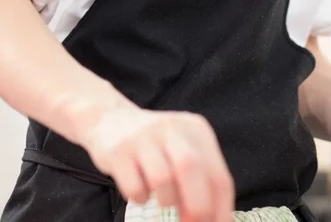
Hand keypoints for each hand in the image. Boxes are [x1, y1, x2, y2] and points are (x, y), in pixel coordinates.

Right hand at [81, 107, 233, 221]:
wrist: (110, 119)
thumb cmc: (155, 145)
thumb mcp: (183, 150)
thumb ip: (201, 180)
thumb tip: (212, 218)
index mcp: (197, 130)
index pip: (219, 176)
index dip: (220, 209)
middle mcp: (172, 128)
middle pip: (192, 169)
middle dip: (196, 206)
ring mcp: (143, 137)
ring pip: (162, 178)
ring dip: (167, 201)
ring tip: (163, 200)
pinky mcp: (119, 150)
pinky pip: (134, 186)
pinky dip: (140, 198)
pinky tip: (141, 192)